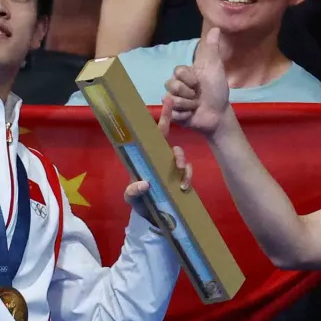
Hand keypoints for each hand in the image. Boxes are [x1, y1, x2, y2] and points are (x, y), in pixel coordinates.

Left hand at [124, 100, 193, 222]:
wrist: (153, 219)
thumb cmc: (139, 202)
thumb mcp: (132, 198)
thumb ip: (132, 192)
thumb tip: (144, 183)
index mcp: (145, 157)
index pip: (153, 134)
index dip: (162, 117)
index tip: (168, 101)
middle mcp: (158, 159)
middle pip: (170, 144)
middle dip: (178, 153)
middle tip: (178, 163)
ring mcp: (170, 169)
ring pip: (180, 158)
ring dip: (183, 166)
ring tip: (181, 181)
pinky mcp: (180, 179)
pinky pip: (187, 173)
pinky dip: (188, 178)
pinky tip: (184, 188)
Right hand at [162, 27, 229, 134]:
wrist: (219, 113)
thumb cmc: (217, 90)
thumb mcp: (216, 68)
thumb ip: (213, 49)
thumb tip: (216, 28)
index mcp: (184, 74)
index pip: (177, 71)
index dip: (188, 78)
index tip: (198, 82)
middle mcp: (176, 86)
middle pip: (171, 85)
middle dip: (188, 93)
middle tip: (198, 96)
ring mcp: (173, 100)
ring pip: (172, 99)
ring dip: (188, 104)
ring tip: (196, 106)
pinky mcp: (173, 114)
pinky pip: (173, 113)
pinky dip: (185, 115)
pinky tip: (191, 114)